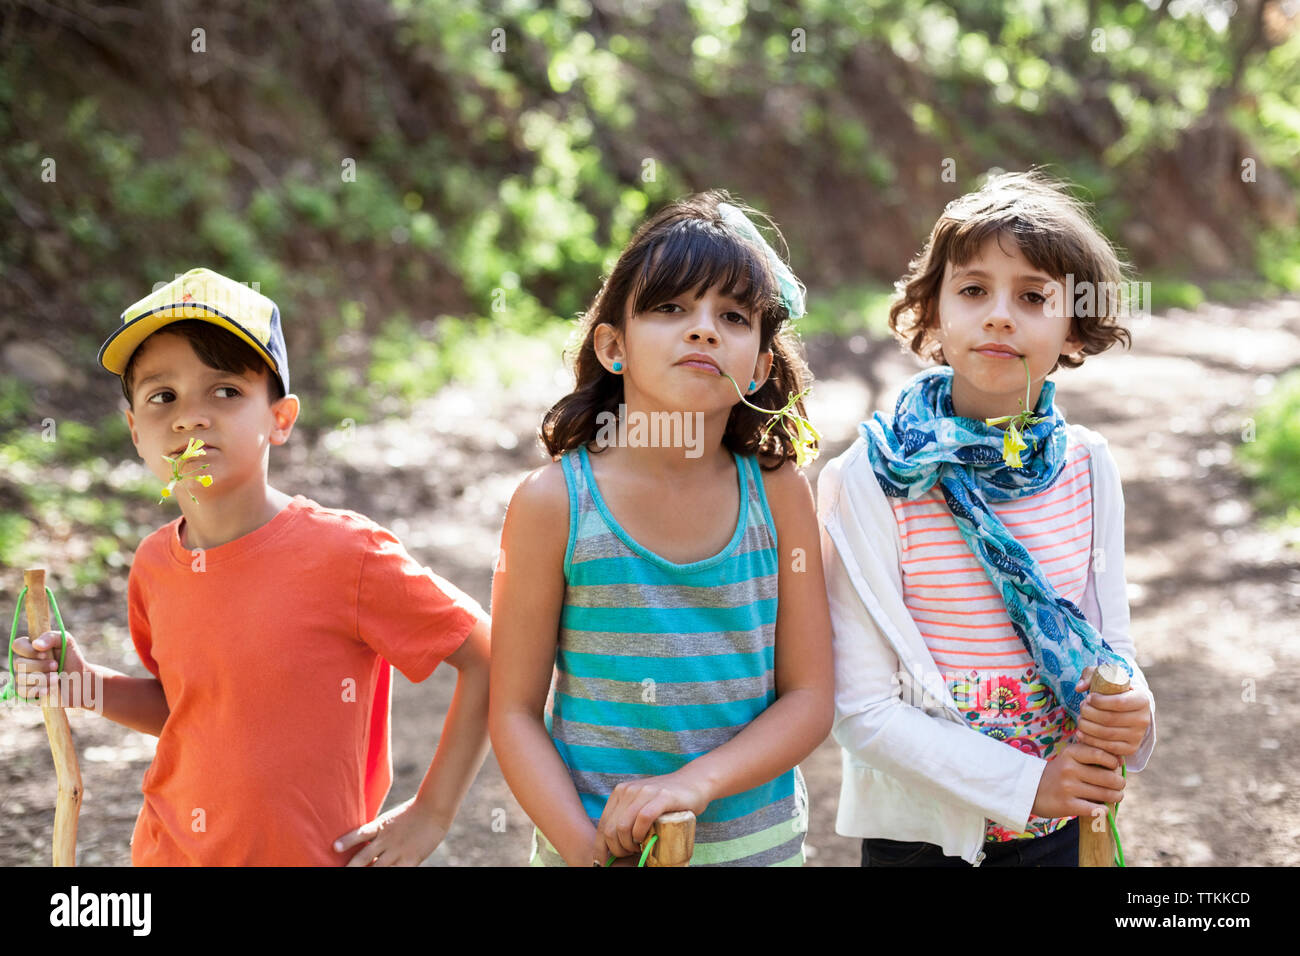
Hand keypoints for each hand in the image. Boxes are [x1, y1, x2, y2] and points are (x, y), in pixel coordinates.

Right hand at [10, 629, 91, 706]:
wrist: (80, 681)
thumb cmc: (71, 659)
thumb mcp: (66, 642)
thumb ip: (52, 637)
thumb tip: (36, 644)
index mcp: (31, 648)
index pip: (17, 645)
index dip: (28, 650)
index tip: (45, 654)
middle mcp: (24, 662)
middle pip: (19, 663)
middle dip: (39, 666)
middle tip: (56, 666)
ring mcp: (23, 678)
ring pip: (20, 678)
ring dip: (41, 678)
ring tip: (56, 678)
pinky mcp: (26, 692)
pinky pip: (22, 692)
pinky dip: (37, 690)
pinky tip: (49, 689)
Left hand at [333, 797, 448, 866]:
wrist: (434, 810)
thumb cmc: (411, 814)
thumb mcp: (390, 820)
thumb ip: (376, 832)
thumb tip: (362, 842)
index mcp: (380, 826)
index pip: (360, 834)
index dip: (347, 841)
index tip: (335, 847)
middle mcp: (386, 840)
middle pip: (364, 857)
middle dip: (351, 867)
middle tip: (342, 870)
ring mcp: (398, 851)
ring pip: (376, 868)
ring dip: (366, 873)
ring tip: (353, 876)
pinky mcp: (410, 860)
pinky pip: (395, 872)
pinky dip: (387, 875)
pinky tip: (382, 875)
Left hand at [592, 772, 708, 863]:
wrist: (693, 782)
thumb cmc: (667, 800)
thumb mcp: (641, 804)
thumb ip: (628, 816)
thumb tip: (613, 845)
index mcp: (620, 792)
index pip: (603, 824)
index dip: (600, 846)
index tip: (602, 861)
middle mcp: (629, 790)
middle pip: (611, 828)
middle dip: (616, 849)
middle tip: (629, 854)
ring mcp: (645, 792)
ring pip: (623, 826)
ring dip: (628, 845)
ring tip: (638, 849)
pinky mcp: (662, 796)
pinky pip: (644, 818)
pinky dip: (640, 833)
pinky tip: (645, 839)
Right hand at [1031, 741, 1125, 819]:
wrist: (1031, 789)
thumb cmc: (1058, 773)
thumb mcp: (1069, 757)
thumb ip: (1091, 755)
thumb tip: (1120, 761)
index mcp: (1070, 753)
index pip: (1100, 754)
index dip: (1113, 762)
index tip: (1116, 767)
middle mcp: (1068, 769)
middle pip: (1107, 777)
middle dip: (1119, 783)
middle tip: (1120, 785)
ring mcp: (1067, 788)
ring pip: (1105, 794)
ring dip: (1116, 797)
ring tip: (1116, 796)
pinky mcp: (1067, 805)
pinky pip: (1095, 809)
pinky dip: (1104, 810)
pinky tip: (1103, 808)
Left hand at [1073, 669, 1152, 757]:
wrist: (1128, 710)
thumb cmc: (1114, 691)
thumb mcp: (1105, 677)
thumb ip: (1091, 676)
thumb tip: (1079, 688)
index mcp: (1142, 699)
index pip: (1119, 702)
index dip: (1100, 701)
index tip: (1088, 697)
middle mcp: (1144, 719)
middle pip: (1110, 719)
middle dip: (1090, 713)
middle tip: (1082, 708)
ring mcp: (1138, 736)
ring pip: (1107, 734)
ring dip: (1087, 727)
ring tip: (1080, 719)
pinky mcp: (1131, 748)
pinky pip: (1108, 747)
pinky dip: (1091, 741)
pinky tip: (1080, 733)